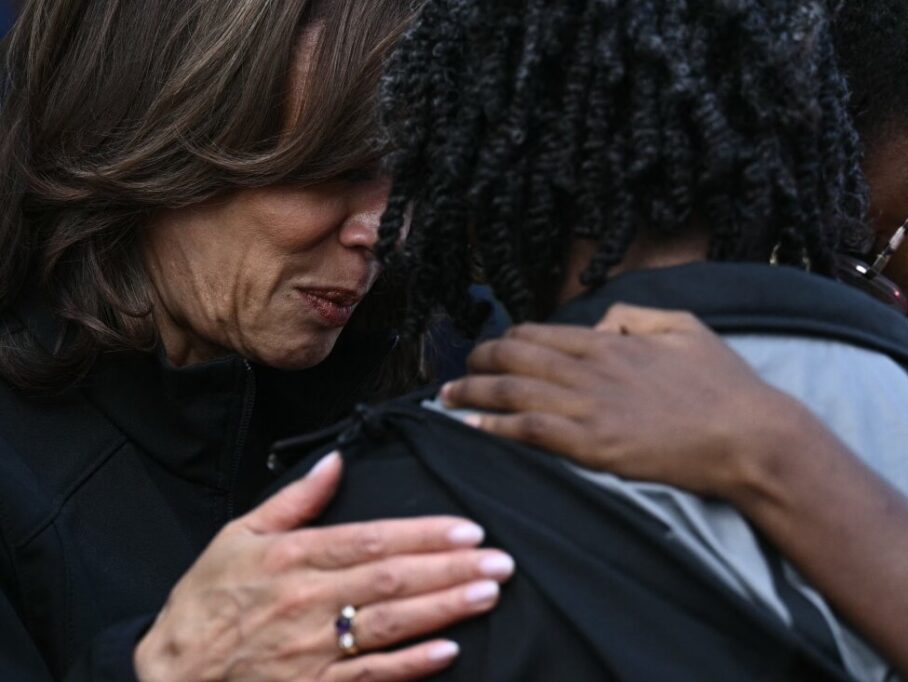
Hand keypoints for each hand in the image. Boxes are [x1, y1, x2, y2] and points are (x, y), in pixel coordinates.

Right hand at [134, 452, 514, 681]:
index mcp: (293, 558)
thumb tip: (336, 461)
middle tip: (500, 560)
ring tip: (487, 593)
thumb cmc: (207, 600)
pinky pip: (371, 677)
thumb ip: (295, 499)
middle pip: (392, 580)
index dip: (423, 534)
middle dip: (451, 568)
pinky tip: (448, 650)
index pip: (371, 540)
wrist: (172, 673)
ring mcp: (313, 648)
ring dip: (444, 609)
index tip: (467, 528)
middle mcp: (308, 600)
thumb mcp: (239, 535)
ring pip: (390, 625)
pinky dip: (410, 665)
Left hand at [441, 304, 804, 497]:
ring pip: (510, 393)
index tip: (491, 351)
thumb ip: (635, 316)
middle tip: (458, 373)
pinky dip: (494, 427)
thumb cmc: (723, 384)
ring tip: (445, 398)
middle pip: (513, 359)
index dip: (506, 341)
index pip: (538, 334)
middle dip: (477, 363)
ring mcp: (588, 408)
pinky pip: (528, 431)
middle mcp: (589, 369)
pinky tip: (471, 427)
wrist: (748, 436)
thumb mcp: (685, 326)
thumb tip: (601, 322)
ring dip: (471, 394)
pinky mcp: (592, 445)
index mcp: (609, 341)